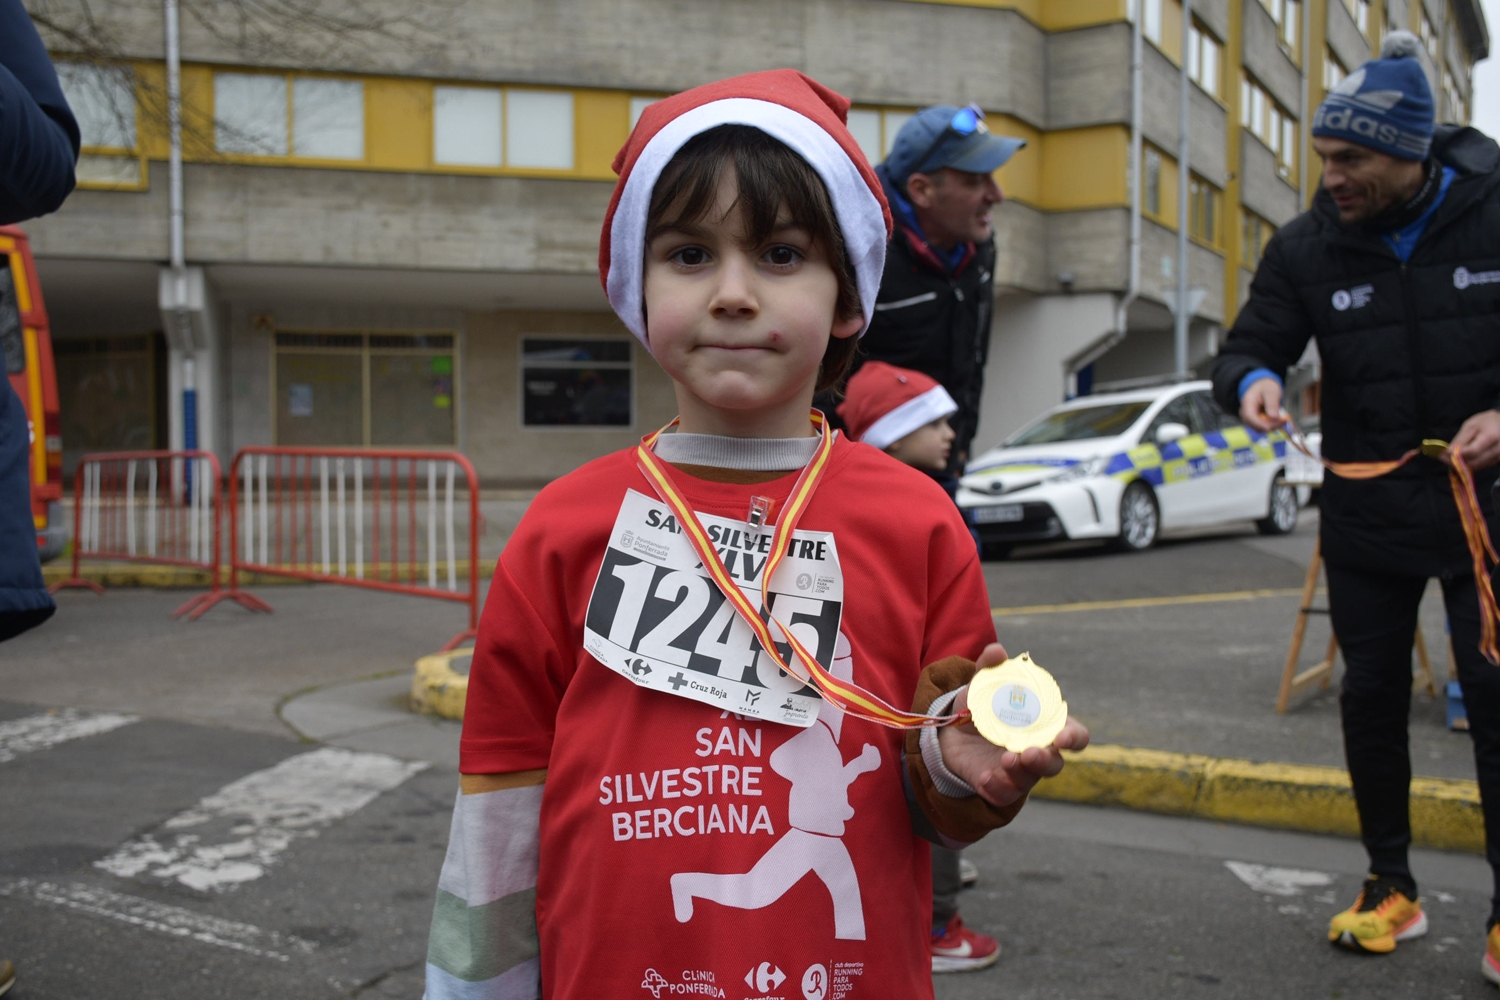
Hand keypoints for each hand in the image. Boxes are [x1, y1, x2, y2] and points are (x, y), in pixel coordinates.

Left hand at [936, 643, 1090, 809]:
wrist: (951, 730)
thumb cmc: (981, 705)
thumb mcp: (983, 684)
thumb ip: (990, 667)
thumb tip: (997, 651)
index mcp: (1045, 726)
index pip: (1075, 736)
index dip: (1074, 738)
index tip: (1063, 737)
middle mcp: (1038, 751)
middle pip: (1055, 764)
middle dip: (1046, 760)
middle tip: (1029, 752)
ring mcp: (1019, 772)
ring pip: (1030, 781)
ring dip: (1021, 773)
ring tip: (1005, 761)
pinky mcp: (997, 785)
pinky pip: (1003, 794)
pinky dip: (996, 788)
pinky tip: (985, 777)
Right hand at [1239, 378, 1284, 432]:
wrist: (1263, 386)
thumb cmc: (1266, 387)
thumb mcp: (1271, 392)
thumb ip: (1272, 404)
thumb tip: (1274, 417)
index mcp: (1247, 402)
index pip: (1250, 417)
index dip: (1260, 424)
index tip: (1272, 426)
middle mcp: (1245, 411)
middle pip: (1253, 424)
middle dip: (1269, 426)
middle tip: (1283, 421)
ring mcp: (1249, 417)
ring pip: (1258, 428)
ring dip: (1270, 426)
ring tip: (1281, 420)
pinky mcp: (1254, 420)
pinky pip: (1261, 427)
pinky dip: (1270, 425)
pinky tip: (1277, 421)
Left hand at [1448, 410, 1499, 469]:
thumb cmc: (1486, 422)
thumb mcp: (1471, 425)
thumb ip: (1460, 439)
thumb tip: (1448, 452)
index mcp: (1491, 436)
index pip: (1472, 451)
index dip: (1456, 455)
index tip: (1442, 454)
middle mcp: (1498, 449)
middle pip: (1474, 462)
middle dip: (1456, 462)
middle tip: (1443, 458)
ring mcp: (1499, 456)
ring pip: (1476, 467)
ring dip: (1461, 465)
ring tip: (1450, 457)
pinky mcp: (1497, 460)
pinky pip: (1481, 466)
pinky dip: (1469, 464)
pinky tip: (1462, 459)